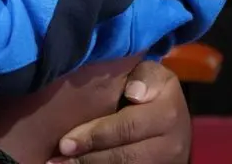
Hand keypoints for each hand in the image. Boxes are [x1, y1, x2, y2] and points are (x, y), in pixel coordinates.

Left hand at [50, 61, 189, 163]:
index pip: (128, 126)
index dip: (95, 135)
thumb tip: (134, 92)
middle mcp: (170, 143)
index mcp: (167, 113)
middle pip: (125, 156)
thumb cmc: (154, 92)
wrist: (175, 125)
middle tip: (56, 159)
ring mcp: (165, 162)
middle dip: (87, 158)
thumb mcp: (153, 76)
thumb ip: (143, 76)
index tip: (65, 142)